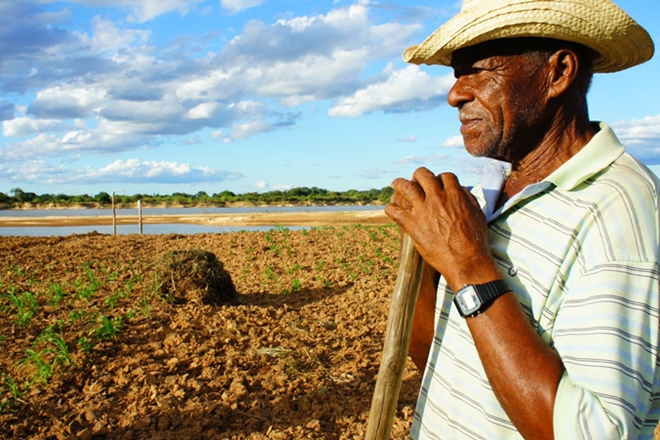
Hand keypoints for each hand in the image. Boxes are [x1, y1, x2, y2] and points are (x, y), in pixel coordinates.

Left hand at [385, 167, 500, 290]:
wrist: (466, 260)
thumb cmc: (475, 240)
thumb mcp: (477, 214)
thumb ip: (467, 198)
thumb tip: (459, 189)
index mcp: (454, 194)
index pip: (443, 176)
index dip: (439, 179)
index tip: (436, 184)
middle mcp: (437, 198)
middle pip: (423, 175)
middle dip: (418, 175)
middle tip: (414, 179)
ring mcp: (423, 210)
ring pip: (405, 187)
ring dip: (399, 184)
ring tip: (396, 184)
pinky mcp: (412, 225)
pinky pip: (395, 211)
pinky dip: (390, 208)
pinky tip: (391, 209)